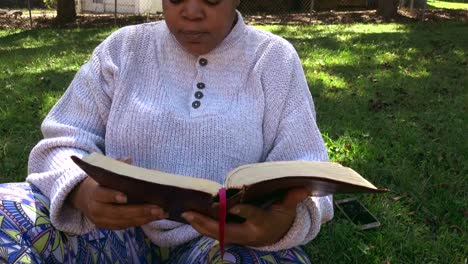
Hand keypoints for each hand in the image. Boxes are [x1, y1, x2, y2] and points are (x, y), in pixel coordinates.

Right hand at [69, 157, 167, 229]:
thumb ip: (116, 166)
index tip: (125, 197)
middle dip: (139, 211)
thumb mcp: (104, 172)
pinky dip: (141, 221)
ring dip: (145, 218)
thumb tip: (129, 160)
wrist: (84, 198)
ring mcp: (102, 220)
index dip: (112, 196)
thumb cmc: (100, 182)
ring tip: (162, 213)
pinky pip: (127, 226)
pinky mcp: (109, 227)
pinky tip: (155, 217)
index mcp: (93, 193)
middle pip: (118, 212)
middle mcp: (96, 209)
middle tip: (158, 208)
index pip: (101, 195)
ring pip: (125, 221)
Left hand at [181, 188, 308, 246]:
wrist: (276, 236)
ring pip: (216, 234)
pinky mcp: (231, 237)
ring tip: (185, 214)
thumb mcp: (288, 209)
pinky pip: (214, 233)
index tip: (231, 204)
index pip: (252, 217)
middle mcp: (248, 234)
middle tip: (190, 213)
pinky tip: (190, 218)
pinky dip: (202, 227)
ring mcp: (238, 238)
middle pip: (225, 231)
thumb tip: (303, 187)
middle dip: (207, 223)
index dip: (242, 211)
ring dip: (200, 225)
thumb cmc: (281, 217)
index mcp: (263, 224)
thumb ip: (292, 198)